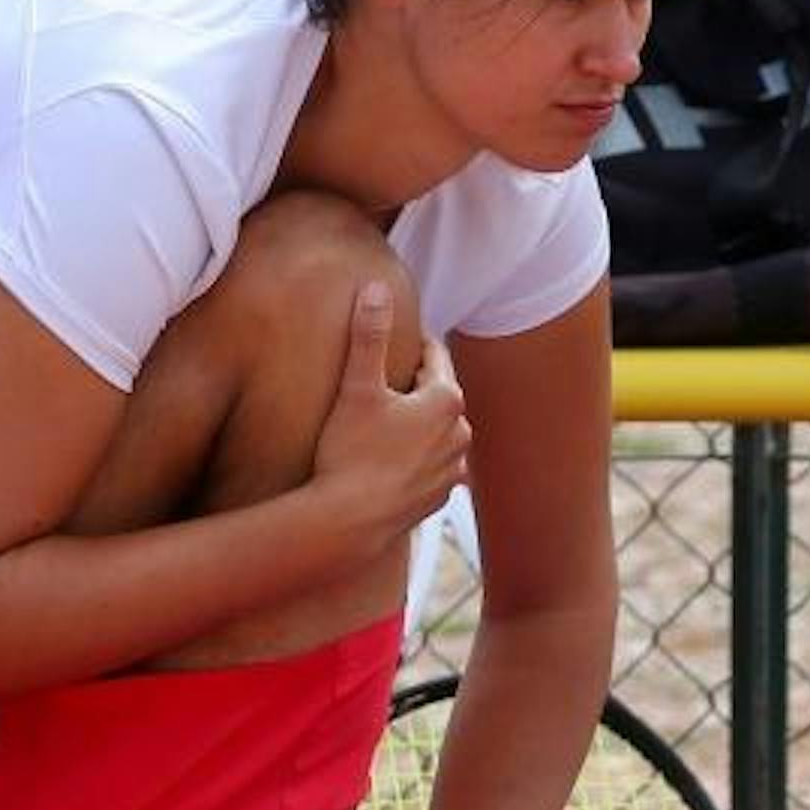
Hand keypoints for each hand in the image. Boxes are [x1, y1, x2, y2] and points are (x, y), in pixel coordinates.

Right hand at [308, 281, 468, 544]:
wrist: (350, 522)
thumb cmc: (350, 453)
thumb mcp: (357, 387)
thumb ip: (368, 335)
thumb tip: (375, 287)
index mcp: (446, 400)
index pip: (433, 355)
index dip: (409, 344)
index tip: (388, 340)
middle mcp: (460, 433)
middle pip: (436, 394)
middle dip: (412, 386)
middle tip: (381, 382)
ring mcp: (453, 469)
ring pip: (435, 433)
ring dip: (415, 425)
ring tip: (382, 424)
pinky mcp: (440, 498)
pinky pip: (429, 466)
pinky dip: (412, 459)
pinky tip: (385, 461)